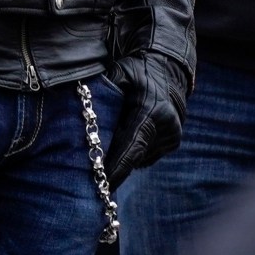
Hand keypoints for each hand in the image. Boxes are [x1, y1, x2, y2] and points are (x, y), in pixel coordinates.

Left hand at [103, 52, 189, 181]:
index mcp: (151, 111)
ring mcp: (171, 136)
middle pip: (134, 156)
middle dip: (114, 167)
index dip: (117, 168)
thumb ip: (103, 90)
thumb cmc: (138, 71)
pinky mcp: (172, 142)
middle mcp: (166, 127)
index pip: (131, 146)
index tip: (103, 184)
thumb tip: (81, 107)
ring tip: (106, 150)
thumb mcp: (120, 73)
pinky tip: (125, 140)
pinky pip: (147, 154)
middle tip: (93, 177)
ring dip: (124, 157)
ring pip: (140, 158)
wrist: (169, 70)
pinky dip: (134, 152)